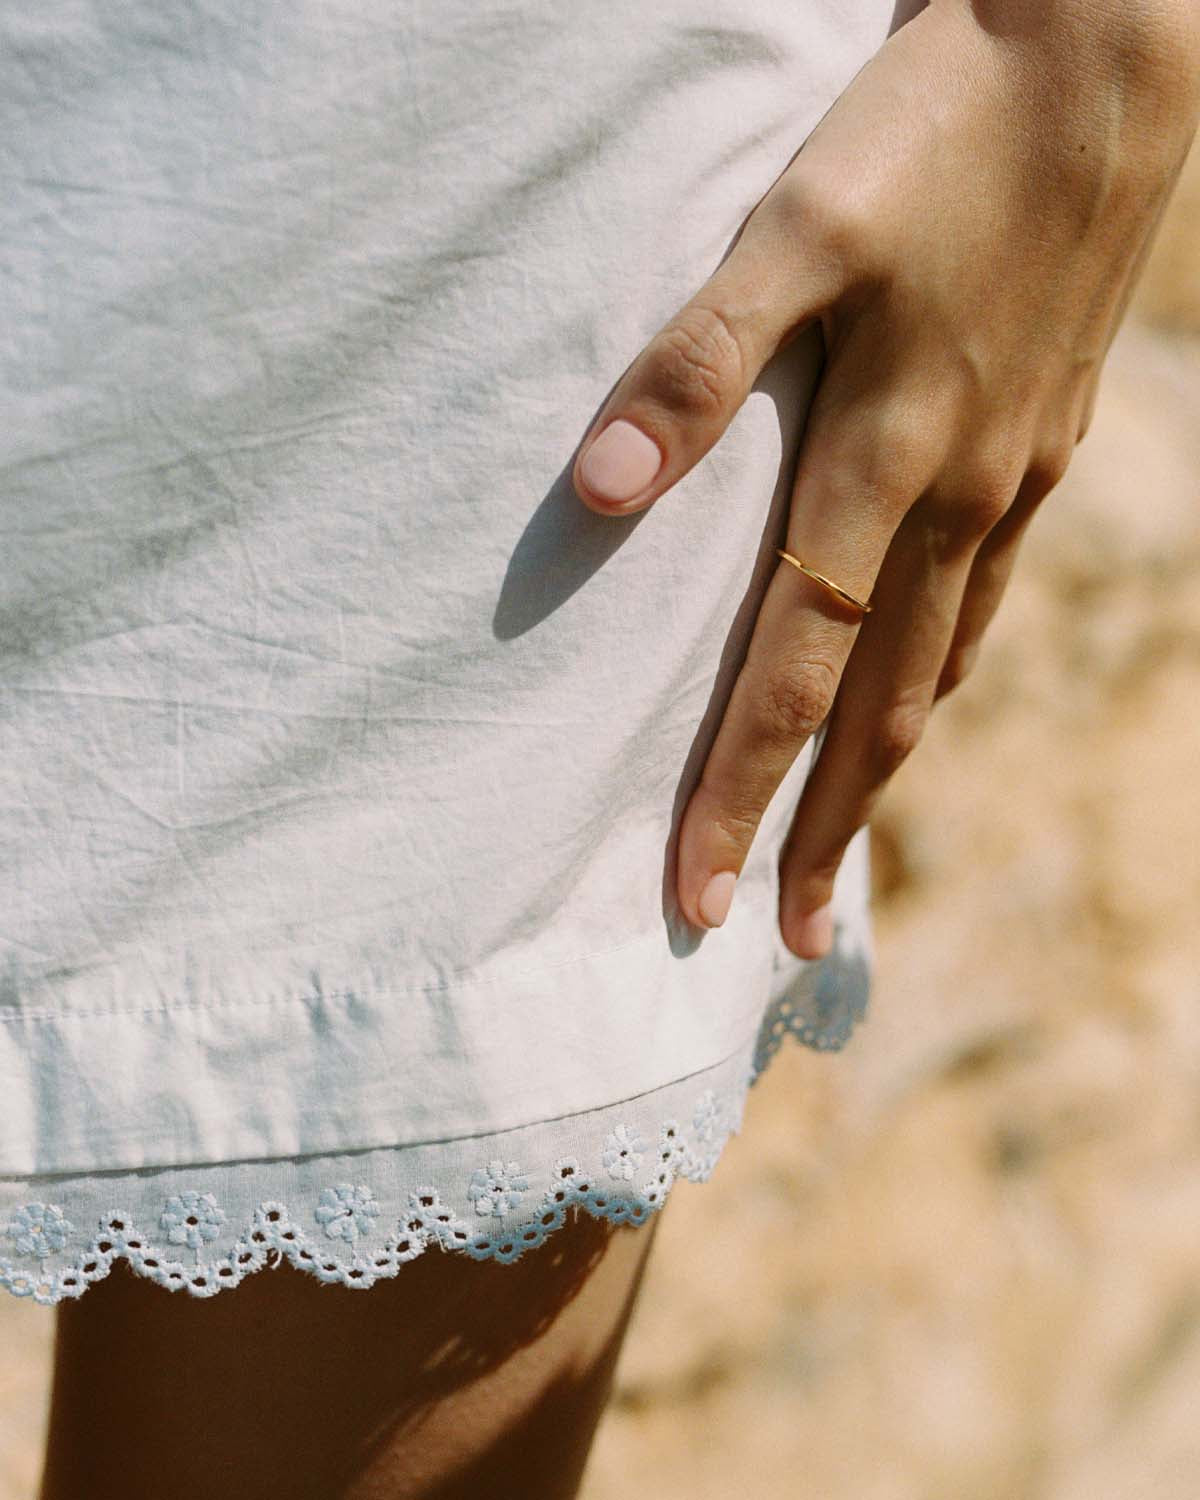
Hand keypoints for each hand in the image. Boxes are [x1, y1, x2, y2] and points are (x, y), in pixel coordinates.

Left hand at [570, 0, 1199, 956]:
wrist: (1103, 57)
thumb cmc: (934, 131)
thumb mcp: (795, 229)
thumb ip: (694, 367)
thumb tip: (595, 497)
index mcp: (887, 461)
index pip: (792, 670)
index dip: (738, 790)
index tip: (693, 897)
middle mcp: (958, 499)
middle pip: (876, 710)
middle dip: (817, 831)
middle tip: (774, 936)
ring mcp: (1012, 480)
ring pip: (936, 668)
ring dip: (879, 772)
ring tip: (834, 852)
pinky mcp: (1039, 446)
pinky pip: (983, 599)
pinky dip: (937, 674)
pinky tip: (917, 699)